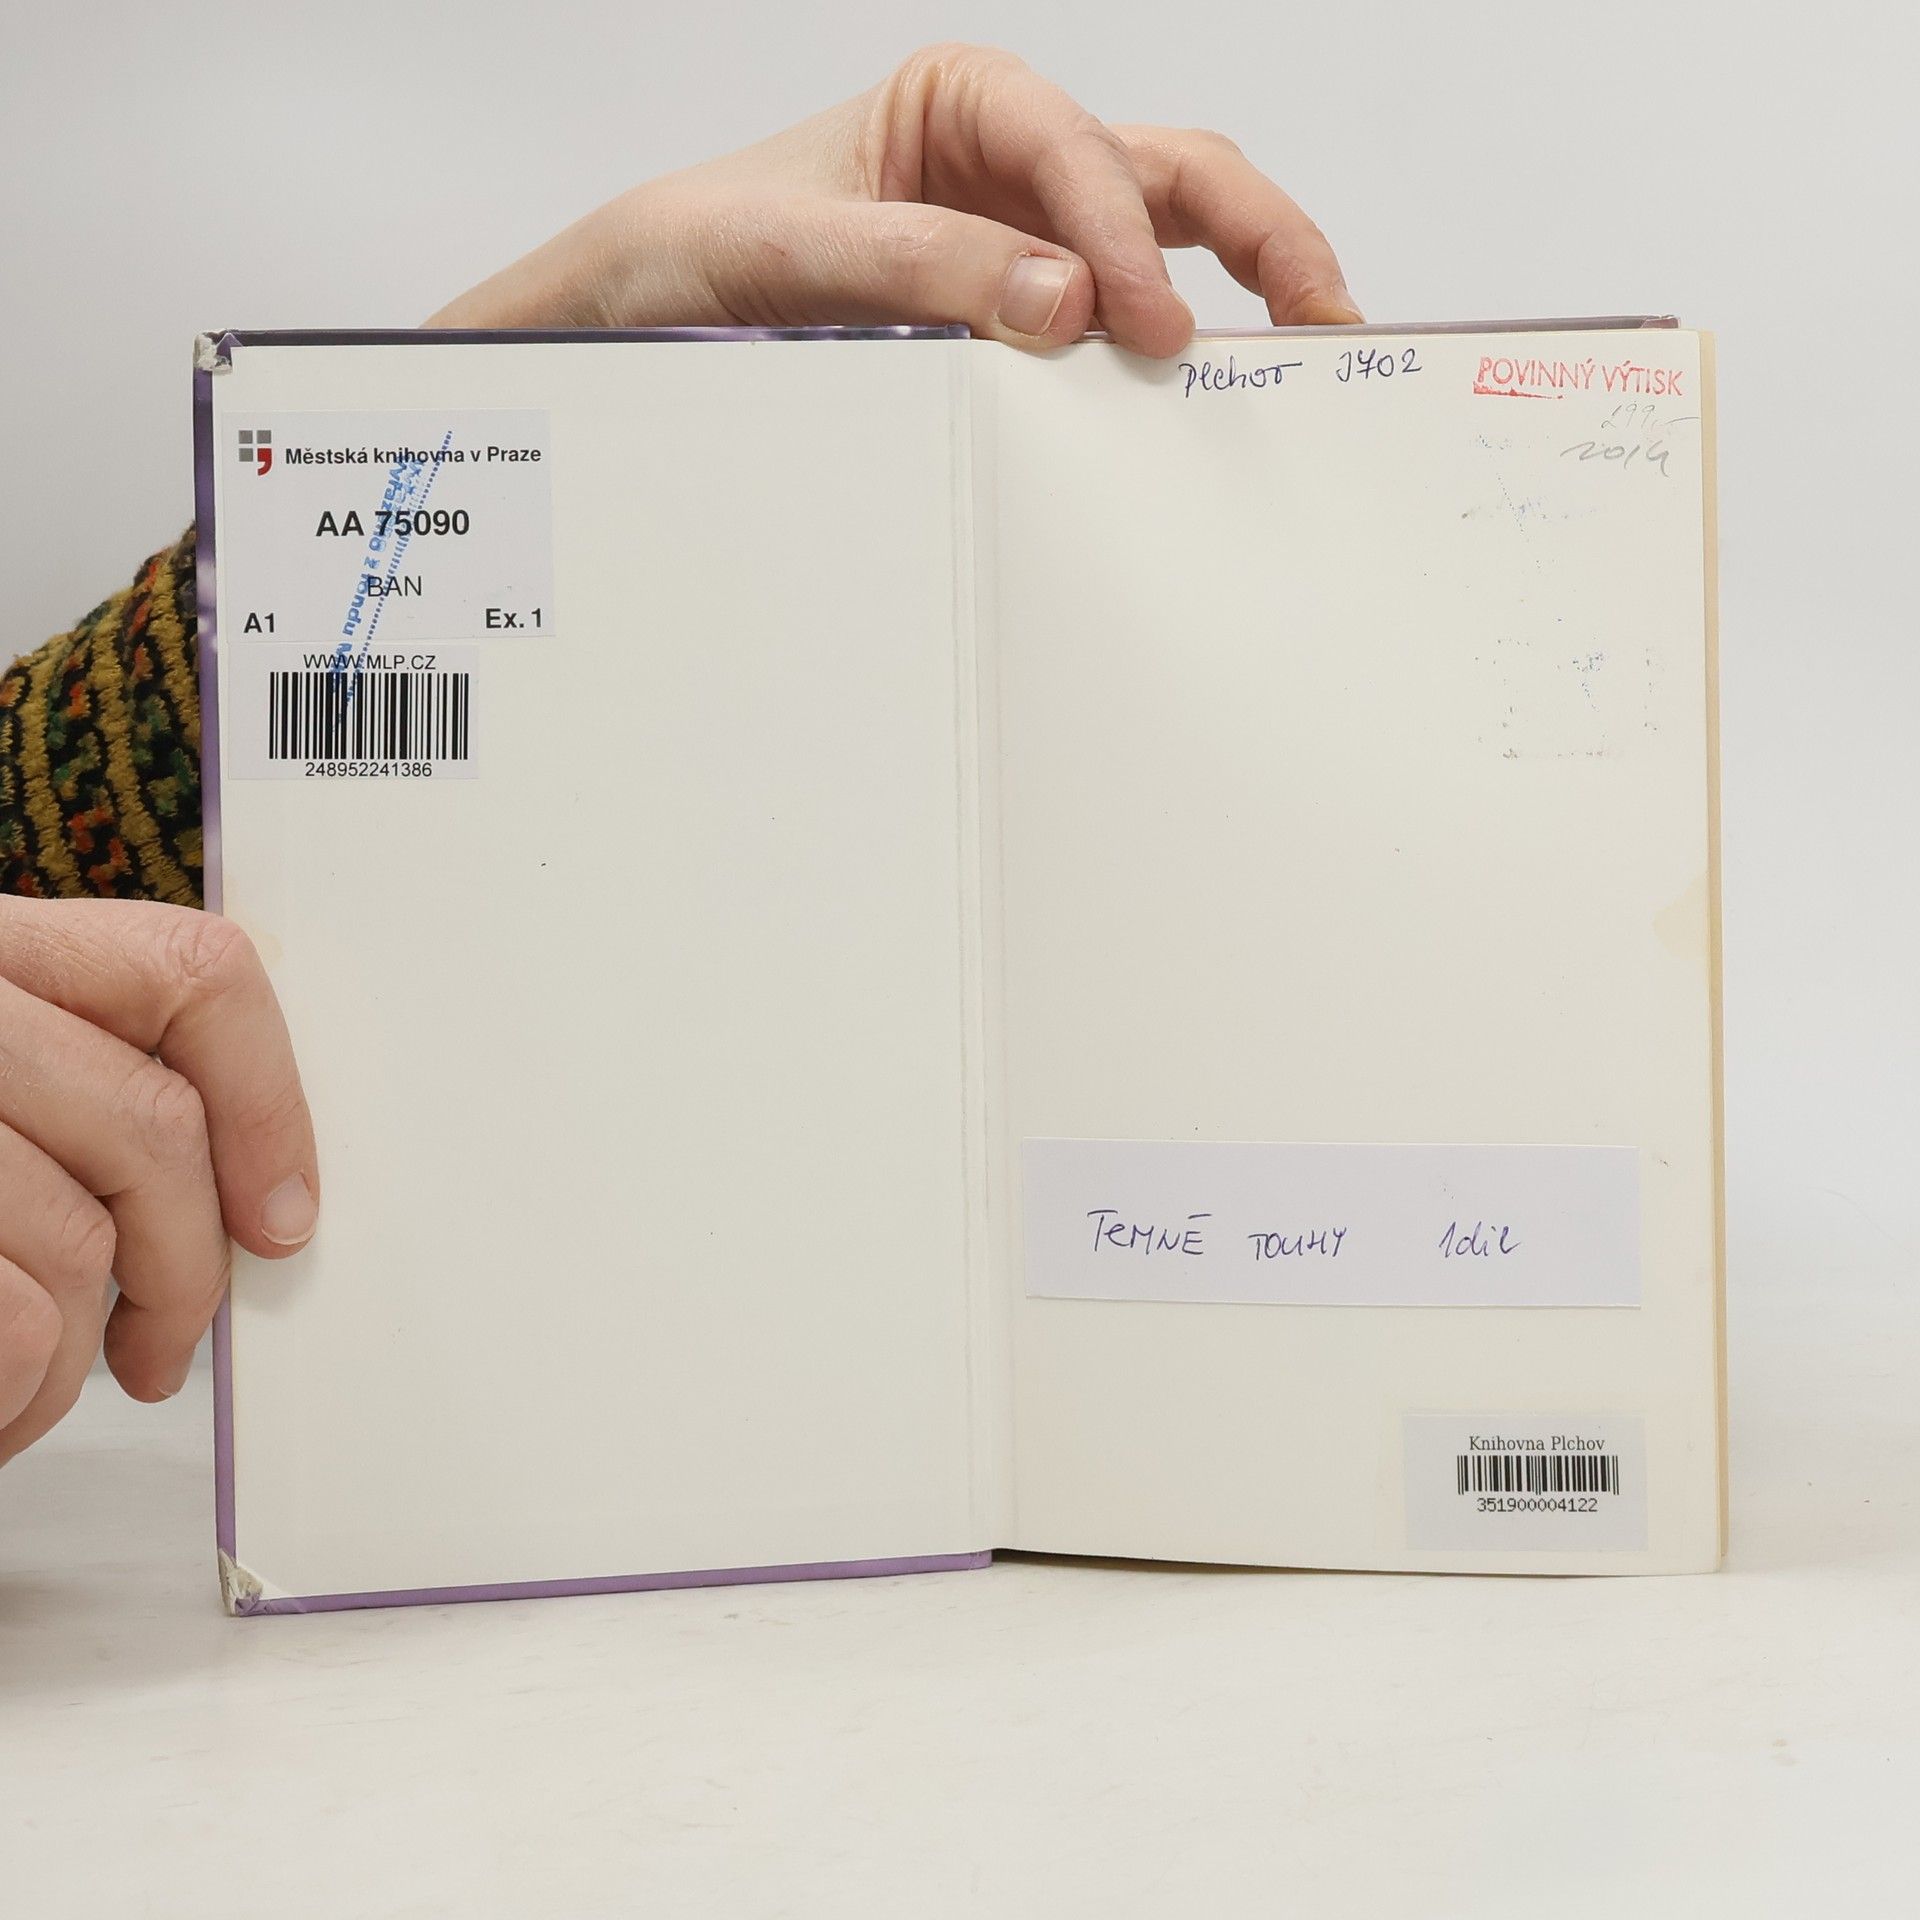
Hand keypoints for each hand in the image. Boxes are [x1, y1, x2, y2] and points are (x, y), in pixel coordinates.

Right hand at [0, 900, 318, 1465]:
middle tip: (167, 1347)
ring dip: (74, 1361)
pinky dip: (16, 1400)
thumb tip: (259, 1194)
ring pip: (75, 1241)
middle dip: (187, 1267)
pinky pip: (11, 1325)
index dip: (268, 1100)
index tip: (283, 1213)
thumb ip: (75, 1095)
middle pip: (151, 1124)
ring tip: (36, 1388)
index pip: (189, 971)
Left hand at [428, 42, 1358, 353]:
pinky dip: (1170, 356)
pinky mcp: (1024, 318)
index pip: (1079, 155)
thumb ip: (929, 268)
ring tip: (1306, 357)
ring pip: (1171, 242)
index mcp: (964, 105)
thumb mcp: (799, 250)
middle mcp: (1013, 164)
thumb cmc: (704, 245)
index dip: (1123, 238)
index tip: (1145, 326)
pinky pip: (1118, 324)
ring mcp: (1029, 242)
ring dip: (1245, 289)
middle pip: (1172, 177)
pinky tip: (1203, 402)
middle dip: (1261, 236)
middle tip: (1323, 315)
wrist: (644, 312)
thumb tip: (1065, 301)